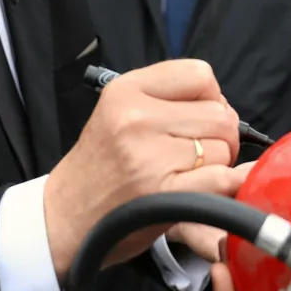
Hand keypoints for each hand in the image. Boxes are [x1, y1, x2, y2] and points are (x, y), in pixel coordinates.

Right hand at [44, 60, 242, 277]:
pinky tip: (198, 190)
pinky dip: (221, 187)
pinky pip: (222, 179)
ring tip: (186, 173)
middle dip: (219, 135)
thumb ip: (166, 98)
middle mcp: (136, 118)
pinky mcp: (164, 193)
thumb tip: (224, 106)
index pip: (199, 74)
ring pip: (223, 148)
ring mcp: (150, 157)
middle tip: (194, 153)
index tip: (197, 117)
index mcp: (126, 90)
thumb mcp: (118, 112)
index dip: (210, 97)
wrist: (66, 216)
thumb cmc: (100, 166)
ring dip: (217, 164)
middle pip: (219, 114)